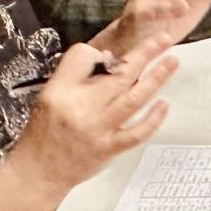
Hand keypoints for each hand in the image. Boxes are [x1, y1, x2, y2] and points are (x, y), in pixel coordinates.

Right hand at [9, 35, 178, 194]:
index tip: (112, 54)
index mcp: (61, 90)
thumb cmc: (45, 131)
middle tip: (165, 38)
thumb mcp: (50, 96)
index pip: (84, 56)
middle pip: (119, 74)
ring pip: (133, 98)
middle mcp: (80, 107)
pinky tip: (165, 105)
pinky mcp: (108, 148)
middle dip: (145, 52)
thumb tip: (110, 57)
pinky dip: (153, 118)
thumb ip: (76, 76)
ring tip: (172, 61)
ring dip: (156, 78)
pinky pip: (136, 132)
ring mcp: (97, 129)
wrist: (38, 172)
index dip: (99, 52)